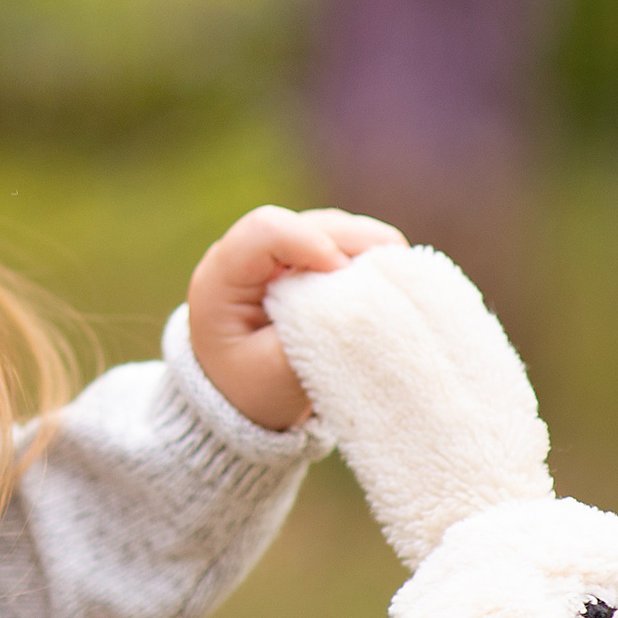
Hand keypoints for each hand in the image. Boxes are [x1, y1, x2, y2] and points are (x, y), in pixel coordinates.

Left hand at [186, 205, 405, 430]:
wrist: (240, 394)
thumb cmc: (251, 388)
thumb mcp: (274, 375)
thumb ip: (311, 337)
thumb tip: (363, 305)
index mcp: (221, 277)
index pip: (265, 231)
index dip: (311, 244)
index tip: (345, 276)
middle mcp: (247, 254)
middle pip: (307, 223)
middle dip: (355, 243)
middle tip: (391, 279)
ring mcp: (278, 254)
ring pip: (332, 227)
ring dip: (368, 248)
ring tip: (396, 282)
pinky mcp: (305, 261)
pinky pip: (344, 243)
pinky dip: (370, 257)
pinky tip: (392, 283)